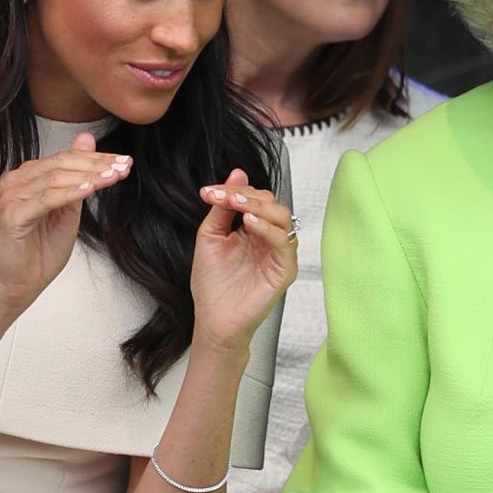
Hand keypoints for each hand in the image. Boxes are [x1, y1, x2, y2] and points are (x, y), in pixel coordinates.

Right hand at [0, 133, 131, 315]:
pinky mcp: (14, 214)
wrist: (21, 283)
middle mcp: (18, 180)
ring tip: (113, 177)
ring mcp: (13, 196)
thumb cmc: (42, 249)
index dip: (98, 158)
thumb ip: (78, 176)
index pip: (67, 158)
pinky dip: (70, 192)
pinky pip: (46, 199)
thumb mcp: (69, 208)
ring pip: (56, 178)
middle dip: (97, 165)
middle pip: (62, 164)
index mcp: (30, 176)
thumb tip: (87, 139)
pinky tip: (90, 189)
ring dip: (89, 177)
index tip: (125, 162)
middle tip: (124, 166)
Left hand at [190, 169, 296, 359]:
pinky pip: (285, 242)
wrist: (214, 320)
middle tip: (224, 197)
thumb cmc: (212, 284)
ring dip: (259, 206)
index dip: (233, 190)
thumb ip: (223, 207)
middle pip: (270, 202)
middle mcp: (268, 238)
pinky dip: (269, 229)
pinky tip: (249, 224)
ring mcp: (279, 254)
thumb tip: (237, 171)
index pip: (253, 197)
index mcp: (252, 229)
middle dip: (246, 195)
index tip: (207, 192)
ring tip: (237, 205)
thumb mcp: (211, 236)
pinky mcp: (285, 270)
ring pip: (283, 217)